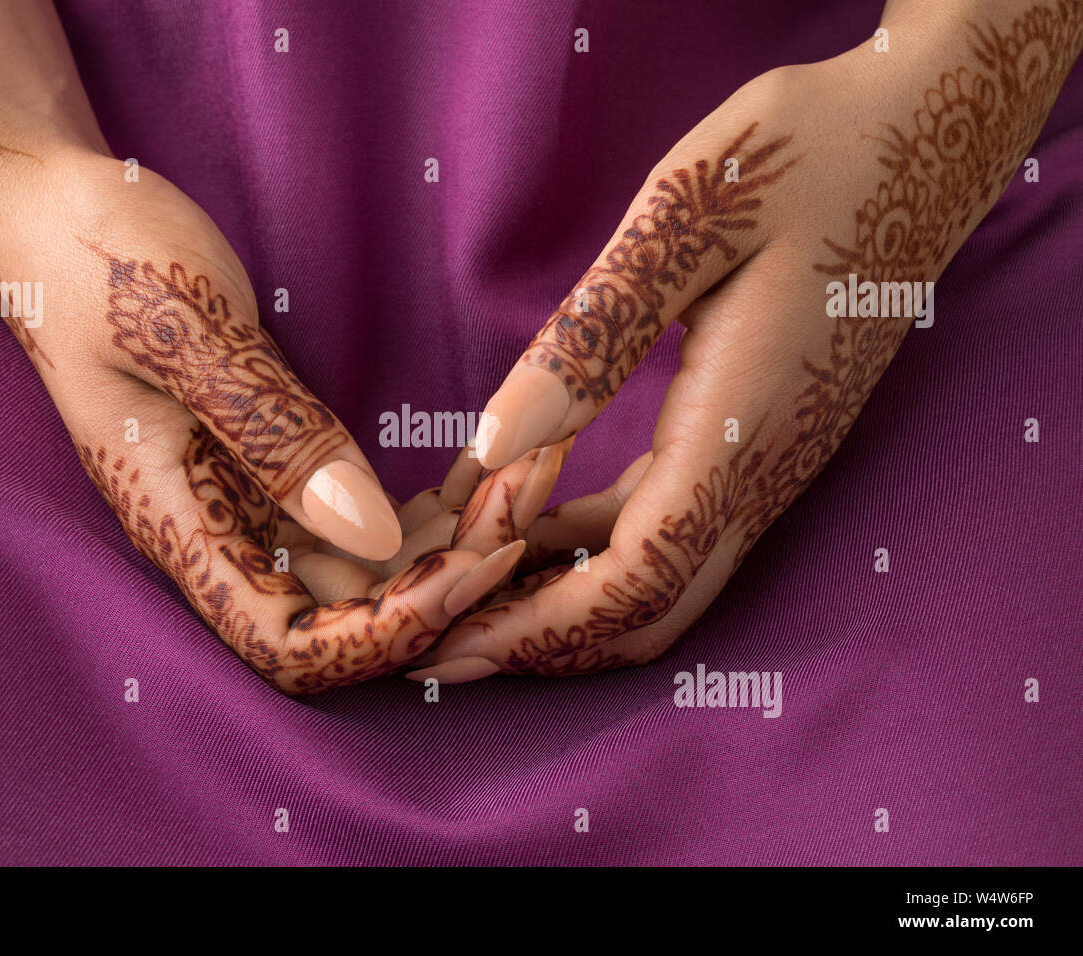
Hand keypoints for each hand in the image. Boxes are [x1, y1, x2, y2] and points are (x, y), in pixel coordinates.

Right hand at [28, 155, 563, 692]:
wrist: (49, 210)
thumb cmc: (96, 255)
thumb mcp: (183, 327)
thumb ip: (271, 432)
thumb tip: (370, 534)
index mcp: (177, 521)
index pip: (289, 645)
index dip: (384, 633)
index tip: (471, 568)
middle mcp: (217, 531)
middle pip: (345, 616)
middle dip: (446, 583)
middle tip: (526, 511)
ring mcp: (248, 500)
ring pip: (367, 569)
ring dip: (451, 543)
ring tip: (526, 480)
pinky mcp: (274, 462)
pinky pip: (365, 515)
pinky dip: (433, 504)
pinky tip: (486, 469)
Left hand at [422, 3, 1082, 680]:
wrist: (918, 139)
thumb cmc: (804, 155)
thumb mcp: (686, 220)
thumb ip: (593, 340)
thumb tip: (497, 448)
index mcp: (740, 425)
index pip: (636, 574)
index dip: (536, 624)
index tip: (444, 640)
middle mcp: (765, 470)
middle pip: (650, 609)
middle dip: (543, 642)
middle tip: (439, 644)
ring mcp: (771, 465)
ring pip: (664, 579)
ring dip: (565, 600)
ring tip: (467, 585)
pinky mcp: (763, 445)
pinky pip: (675, 528)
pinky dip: (596, 547)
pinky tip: (532, 524)